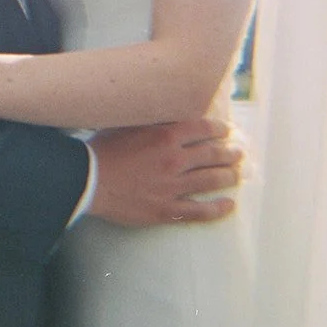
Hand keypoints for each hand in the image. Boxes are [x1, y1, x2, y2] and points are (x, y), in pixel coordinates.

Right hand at [88, 118, 242, 226]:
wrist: (88, 181)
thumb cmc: (102, 151)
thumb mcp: (128, 125)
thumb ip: (152, 121)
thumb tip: (170, 116)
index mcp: (165, 136)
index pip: (203, 128)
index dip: (219, 129)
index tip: (226, 131)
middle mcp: (174, 159)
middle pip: (212, 154)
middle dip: (229, 153)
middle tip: (238, 154)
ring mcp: (172, 186)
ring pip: (211, 180)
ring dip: (229, 176)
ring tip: (237, 175)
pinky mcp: (166, 209)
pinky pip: (199, 210)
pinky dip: (217, 208)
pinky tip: (228, 205)